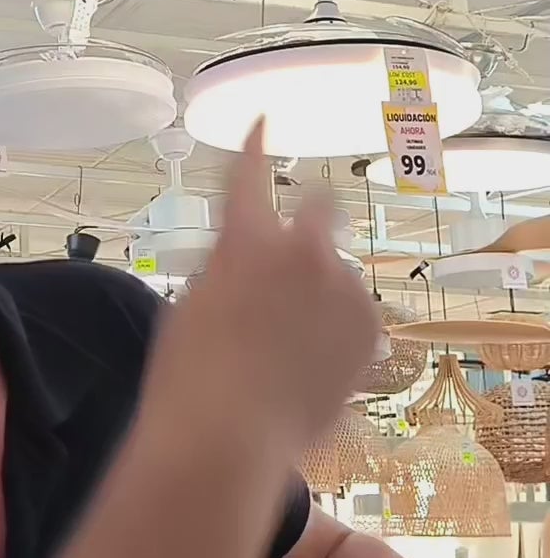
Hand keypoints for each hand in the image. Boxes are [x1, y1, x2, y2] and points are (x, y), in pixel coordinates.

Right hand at [134, 122, 379, 539]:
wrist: (227, 436)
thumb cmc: (189, 375)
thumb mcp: (194, 305)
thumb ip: (227, 273)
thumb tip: (248, 273)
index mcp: (248, 237)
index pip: (251, 172)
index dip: (257, 144)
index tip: (266, 120)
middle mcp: (304, 250)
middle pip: (324, 208)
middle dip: (315, 218)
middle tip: (301, 249)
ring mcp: (343, 290)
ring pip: (339, 277)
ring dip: (324, 294)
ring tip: (293, 349)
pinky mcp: (368, 331)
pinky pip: (357, 319)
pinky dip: (341, 333)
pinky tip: (312, 368)